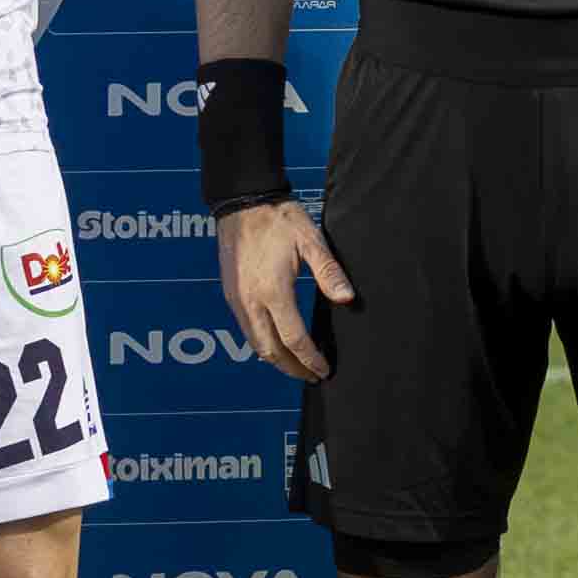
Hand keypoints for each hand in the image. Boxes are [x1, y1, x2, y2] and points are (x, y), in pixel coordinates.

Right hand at [221, 198, 349, 380]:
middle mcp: (251, 301)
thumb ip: (329, 272)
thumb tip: (347, 299)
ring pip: (255, 344)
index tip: (324, 370)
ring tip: (296, 366)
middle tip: (311, 376)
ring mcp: (237, 299)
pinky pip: (246, 330)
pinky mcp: (230, 294)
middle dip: (292, 369)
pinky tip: (275, 343)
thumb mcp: (311, 241)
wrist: (242, 201)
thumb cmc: (278, 218)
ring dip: (276, 359)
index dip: (311, 359)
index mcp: (273, 291)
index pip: (294, 339)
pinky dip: (262, 344)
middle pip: (270, 351)